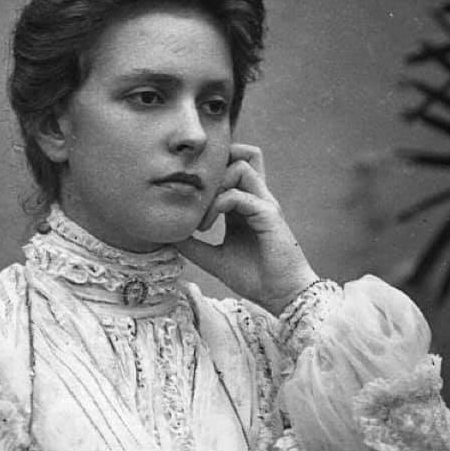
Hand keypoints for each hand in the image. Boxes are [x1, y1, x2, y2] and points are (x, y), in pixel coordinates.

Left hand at [176, 143, 317, 315]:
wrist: (280, 296)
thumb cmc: (254, 278)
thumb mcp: (214, 259)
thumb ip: (194, 246)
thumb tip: (169, 235)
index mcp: (245, 205)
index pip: (233, 168)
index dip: (211, 172)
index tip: (187, 196)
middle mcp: (257, 198)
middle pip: (244, 154)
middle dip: (216, 163)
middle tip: (195, 195)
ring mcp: (264, 203)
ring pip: (241, 165)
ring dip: (214, 185)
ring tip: (201, 216)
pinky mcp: (269, 214)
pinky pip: (239, 194)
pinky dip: (218, 205)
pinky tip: (206, 226)